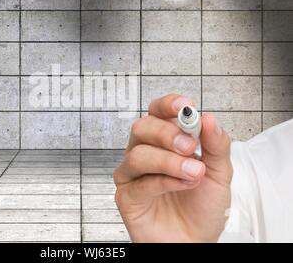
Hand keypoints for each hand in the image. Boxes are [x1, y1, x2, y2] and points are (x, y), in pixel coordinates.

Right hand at [113, 94, 232, 242]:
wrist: (196, 241)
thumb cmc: (202, 207)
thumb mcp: (219, 173)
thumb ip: (216, 145)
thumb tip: (210, 118)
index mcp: (163, 142)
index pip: (157, 113)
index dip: (167, 105)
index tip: (185, 106)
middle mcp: (144, 153)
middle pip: (142, 128)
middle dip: (167, 133)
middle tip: (189, 145)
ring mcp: (133, 175)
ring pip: (138, 154)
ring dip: (169, 161)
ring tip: (194, 172)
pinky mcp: (127, 197)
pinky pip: (140, 183)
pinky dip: (165, 182)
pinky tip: (183, 185)